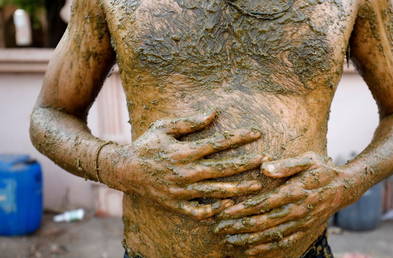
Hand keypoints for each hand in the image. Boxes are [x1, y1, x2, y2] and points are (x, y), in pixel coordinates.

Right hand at [107, 111, 265, 219]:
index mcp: (183, 151)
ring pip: (216, 191)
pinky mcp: (177, 204)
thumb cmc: (147, 145)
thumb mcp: (165, 128)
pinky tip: (230, 206)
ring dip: (238, 189)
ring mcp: (182, 190)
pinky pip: (199, 211)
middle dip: (246, 164)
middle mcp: (185, 172)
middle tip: (265, 160)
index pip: (217, 143)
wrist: (126, 170)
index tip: (256, 133)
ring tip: (257, 186)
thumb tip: (213, 112)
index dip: (239, 137)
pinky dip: (215, 211)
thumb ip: (190, 122)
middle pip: (222, 169)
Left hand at [213, 152, 356, 255]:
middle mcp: (296, 210)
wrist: (344, 188)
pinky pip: (282, 242)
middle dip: (239, 226)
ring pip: (270, 235)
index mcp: (294, 191)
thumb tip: (264, 168)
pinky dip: (266, 248)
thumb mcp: (307, 160)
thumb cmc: (321, 169)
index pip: (263, 203)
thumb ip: (285, 165)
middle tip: (219, 228)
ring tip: (228, 240)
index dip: (243, 209)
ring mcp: (300, 223)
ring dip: (248, 239)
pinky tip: (250, 250)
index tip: (225, 211)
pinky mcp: (303, 230)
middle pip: (263, 222)